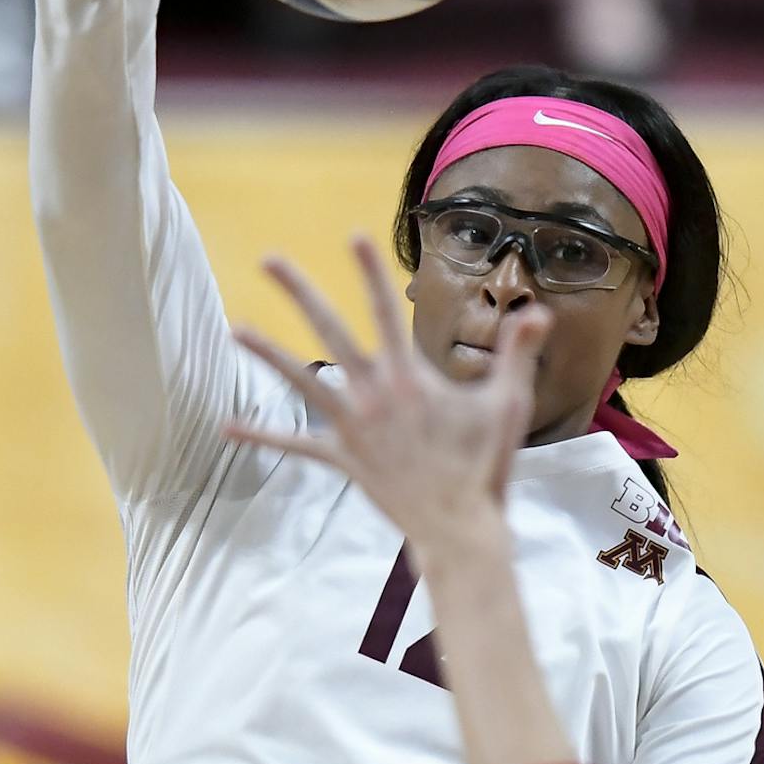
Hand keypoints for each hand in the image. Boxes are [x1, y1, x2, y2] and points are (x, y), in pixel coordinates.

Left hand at [227, 238, 550, 561]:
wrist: (459, 527)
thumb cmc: (486, 463)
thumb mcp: (507, 403)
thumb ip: (517, 353)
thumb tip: (537, 310)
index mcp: (409, 376)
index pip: (385, 310)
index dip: (369, 271)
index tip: (353, 236)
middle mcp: (373, 394)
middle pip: (329, 331)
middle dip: (299, 291)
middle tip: (268, 259)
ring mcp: (352, 427)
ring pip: (301, 382)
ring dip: (268, 354)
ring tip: (235, 329)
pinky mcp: (343, 459)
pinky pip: (296, 445)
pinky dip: (263, 434)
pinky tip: (226, 426)